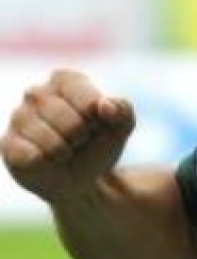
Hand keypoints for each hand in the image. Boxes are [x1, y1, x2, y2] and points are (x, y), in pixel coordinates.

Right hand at [1, 70, 135, 203]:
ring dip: (64, 152)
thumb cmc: (98, 144)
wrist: (80, 178)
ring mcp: (18, 117)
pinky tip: (46, 160)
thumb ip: (123, 110)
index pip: (88, 100)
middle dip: (82, 138)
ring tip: (64, 151)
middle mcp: (37, 93)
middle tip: (79, 140)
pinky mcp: (8, 144)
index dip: (98, 120)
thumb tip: (104, 105)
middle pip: (70, 121)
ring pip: (49, 140)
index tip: (96, 124)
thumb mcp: (121, 126)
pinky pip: (30, 156)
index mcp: (66, 80)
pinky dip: (46, 163)